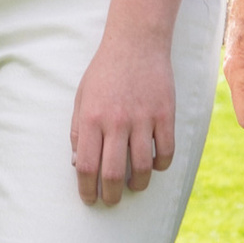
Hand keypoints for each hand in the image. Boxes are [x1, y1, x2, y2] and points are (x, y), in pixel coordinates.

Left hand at [70, 22, 176, 204]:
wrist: (136, 42)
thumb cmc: (105, 72)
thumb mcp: (82, 98)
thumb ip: (78, 131)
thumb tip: (78, 164)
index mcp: (91, 118)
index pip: (86, 166)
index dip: (87, 189)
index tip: (89, 199)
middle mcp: (116, 121)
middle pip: (113, 174)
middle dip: (111, 196)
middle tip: (111, 200)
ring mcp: (142, 118)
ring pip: (142, 168)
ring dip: (137, 185)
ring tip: (133, 186)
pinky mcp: (165, 115)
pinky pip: (165, 152)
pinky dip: (160, 166)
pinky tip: (153, 165)